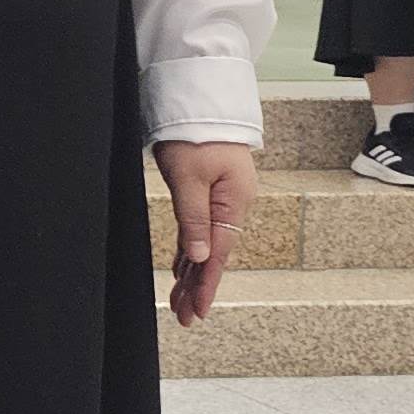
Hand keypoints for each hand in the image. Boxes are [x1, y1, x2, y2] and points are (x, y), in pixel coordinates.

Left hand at [155, 139, 258, 327]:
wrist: (198, 96)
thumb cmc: (194, 131)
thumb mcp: (189, 177)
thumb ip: (194, 219)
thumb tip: (200, 258)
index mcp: (233, 201)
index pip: (217, 253)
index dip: (206, 286)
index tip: (197, 312)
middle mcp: (232, 203)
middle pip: (213, 254)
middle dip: (197, 286)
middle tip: (183, 317)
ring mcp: (222, 198)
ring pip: (206, 244)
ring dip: (193, 273)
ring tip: (180, 302)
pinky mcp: (210, 191)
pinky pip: (201, 229)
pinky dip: (191, 251)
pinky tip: (184, 268)